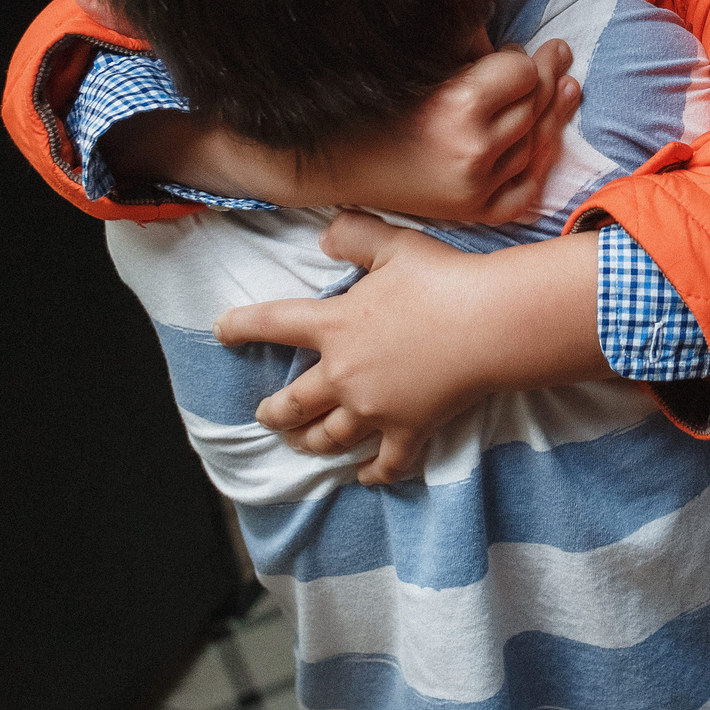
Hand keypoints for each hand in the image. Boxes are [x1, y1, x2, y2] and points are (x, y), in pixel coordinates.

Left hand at [223, 214, 498, 483]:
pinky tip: (365, 476)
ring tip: (299, 445)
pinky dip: (373, 473)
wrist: (489, 323)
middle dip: (273, 412)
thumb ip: (354, 235)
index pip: (274, 324)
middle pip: (293, 404)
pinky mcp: (410, 430)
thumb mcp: (394, 244)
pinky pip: (386, 464)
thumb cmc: (443, 278)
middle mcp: (345, 374)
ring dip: (309, 444)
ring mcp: (376, 409)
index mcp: (336, 325)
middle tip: (264, 416)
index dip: (241, 327)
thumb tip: (327, 233)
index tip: (221, 331)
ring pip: (329, 438)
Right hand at [365, 36, 578, 222]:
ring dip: (549, 115)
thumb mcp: (425, 67)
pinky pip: (525, 188)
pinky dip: (537, 165)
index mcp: (459, 106)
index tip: (515, 49)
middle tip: (557, 53)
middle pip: (532, 106)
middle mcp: (472, 150)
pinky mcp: (472, 212)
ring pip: (534, 144)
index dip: (522, 57)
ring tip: (565, 87)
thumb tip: (518, 45)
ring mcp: (475, 187)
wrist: (334, 161)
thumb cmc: (375, 105)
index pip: (522, 73)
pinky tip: (547, 141)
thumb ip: (472, 52)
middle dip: (545, 76)